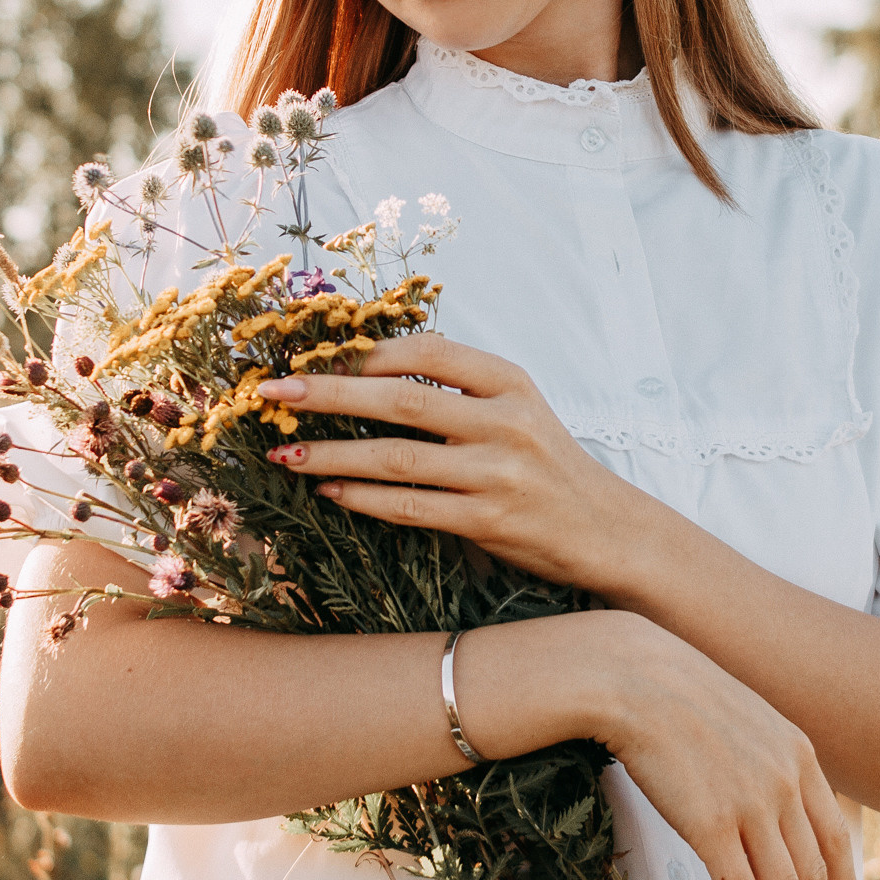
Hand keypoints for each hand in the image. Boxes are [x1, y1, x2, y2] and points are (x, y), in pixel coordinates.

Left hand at [254, 333, 653, 591]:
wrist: (605, 529)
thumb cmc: (546, 464)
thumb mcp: (517, 409)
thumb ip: (459, 390)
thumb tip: (367, 369)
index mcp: (510, 382)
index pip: (429, 351)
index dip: (368, 351)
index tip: (317, 355)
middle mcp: (506, 422)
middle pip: (401, 400)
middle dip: (328, 393)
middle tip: (273, 393)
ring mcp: (497, 474)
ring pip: (395, 457)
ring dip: (331, 452)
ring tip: (284, 450)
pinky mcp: (487, 522)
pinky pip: (408, 506)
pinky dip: (361, 496)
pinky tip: (328, 489)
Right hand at [530, 611, 862, 879]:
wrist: (631, 674)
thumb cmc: (674, 692)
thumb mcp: (743, 716)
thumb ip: (769, 759)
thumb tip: (773, 803)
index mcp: (799, 755)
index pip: (837, 840)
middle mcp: (786, 783)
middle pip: (817, 878)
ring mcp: (752, 804)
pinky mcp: (711, 824)